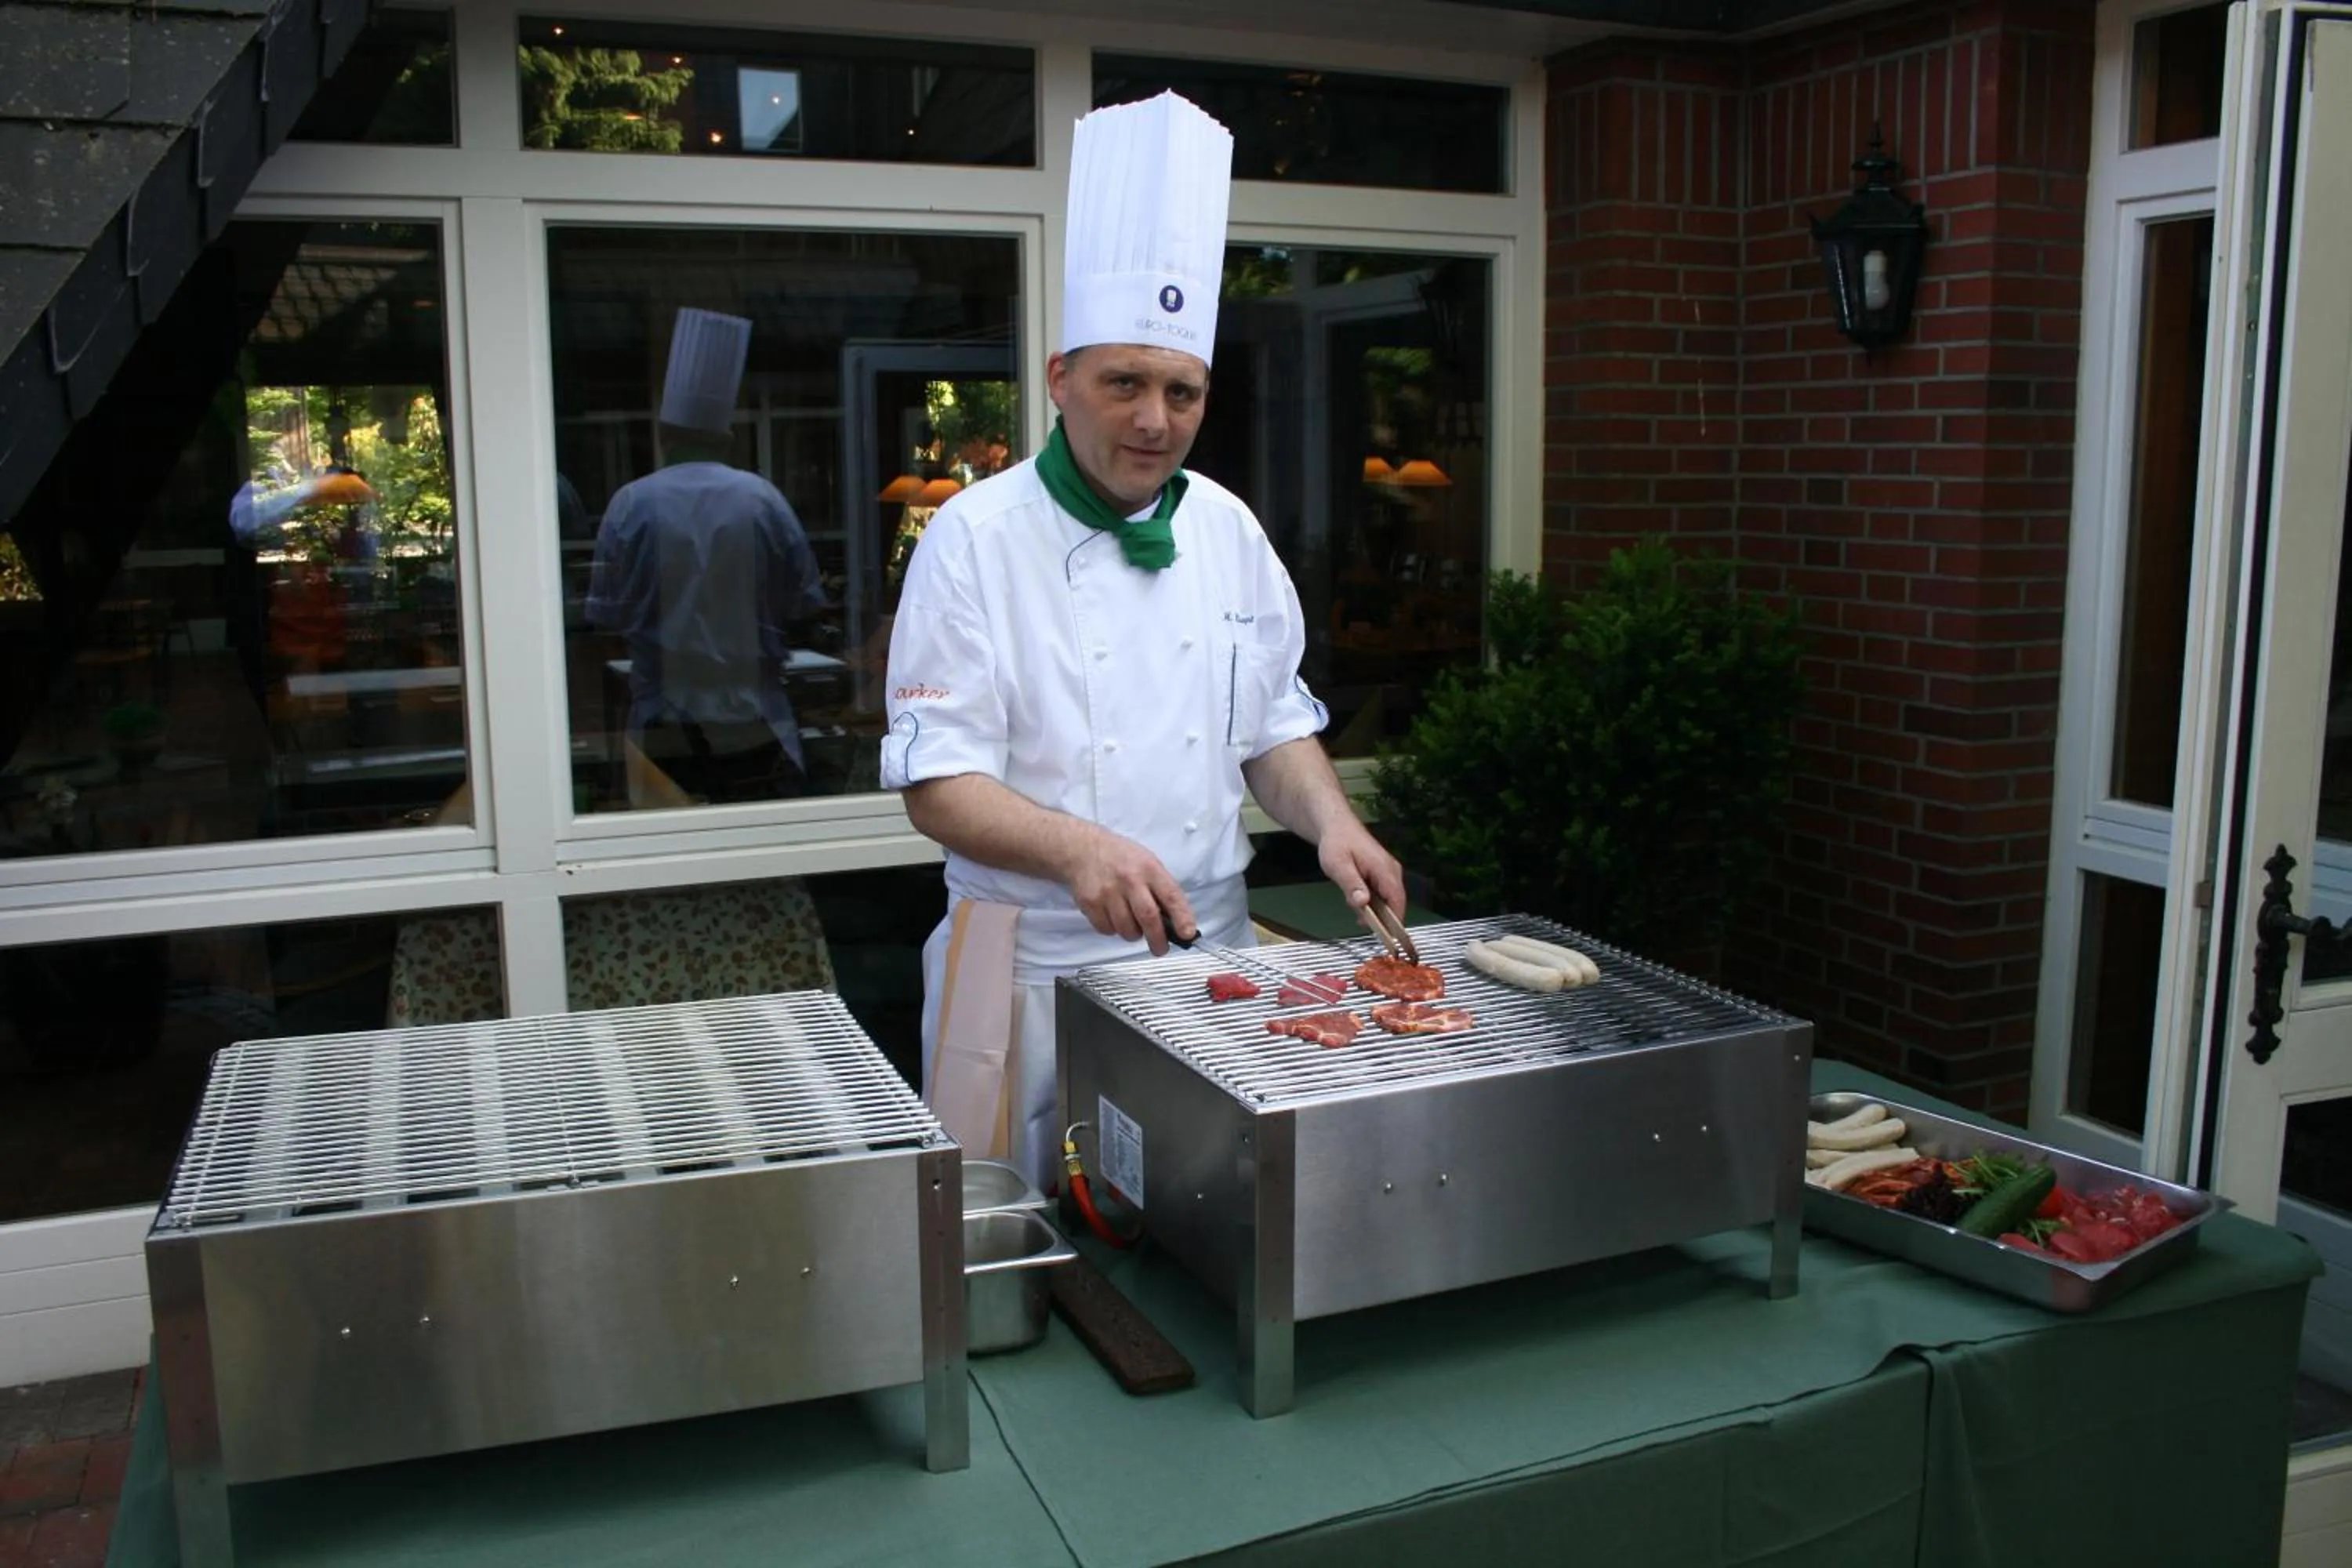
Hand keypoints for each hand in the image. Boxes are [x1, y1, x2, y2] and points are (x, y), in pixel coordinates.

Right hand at [1066, 824, 1195, 953]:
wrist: (1082, 849)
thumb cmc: (1121, 858)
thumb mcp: (1147, 863)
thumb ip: (1161, 889)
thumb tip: (1176, 921)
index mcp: (1149, 868)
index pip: (1171, 896)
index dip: (1182, 918)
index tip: (1188, 934)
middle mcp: (1129, 880)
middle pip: (1148, 918)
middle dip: (1158, 939)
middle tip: (1161, 949)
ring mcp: (1108, 892)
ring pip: (1127, 929)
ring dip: (1133, 934)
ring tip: (1132, 924)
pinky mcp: (1090, 903)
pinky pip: (1107, 929)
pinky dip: (1114, 930)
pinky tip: (1113, 916)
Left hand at [1318, 821, 1406, 924]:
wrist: (1335, 826)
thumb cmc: (1336, 844)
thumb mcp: (1338, 866)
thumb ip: (1351, 884)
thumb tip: (1363, 903)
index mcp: (1385, 869)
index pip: (1397, 900)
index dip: (1395, 921)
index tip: (1387, 937)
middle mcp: (1392, 871)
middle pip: (1395, 903)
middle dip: (1382, 918)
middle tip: (1362, 924)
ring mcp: (1389, 872)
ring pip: (1388, 899)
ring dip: (1375, 911)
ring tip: (1356, 911)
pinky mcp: (1383, 873)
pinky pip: (1382, 893)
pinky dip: (1373, 902)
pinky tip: (1357, 902)